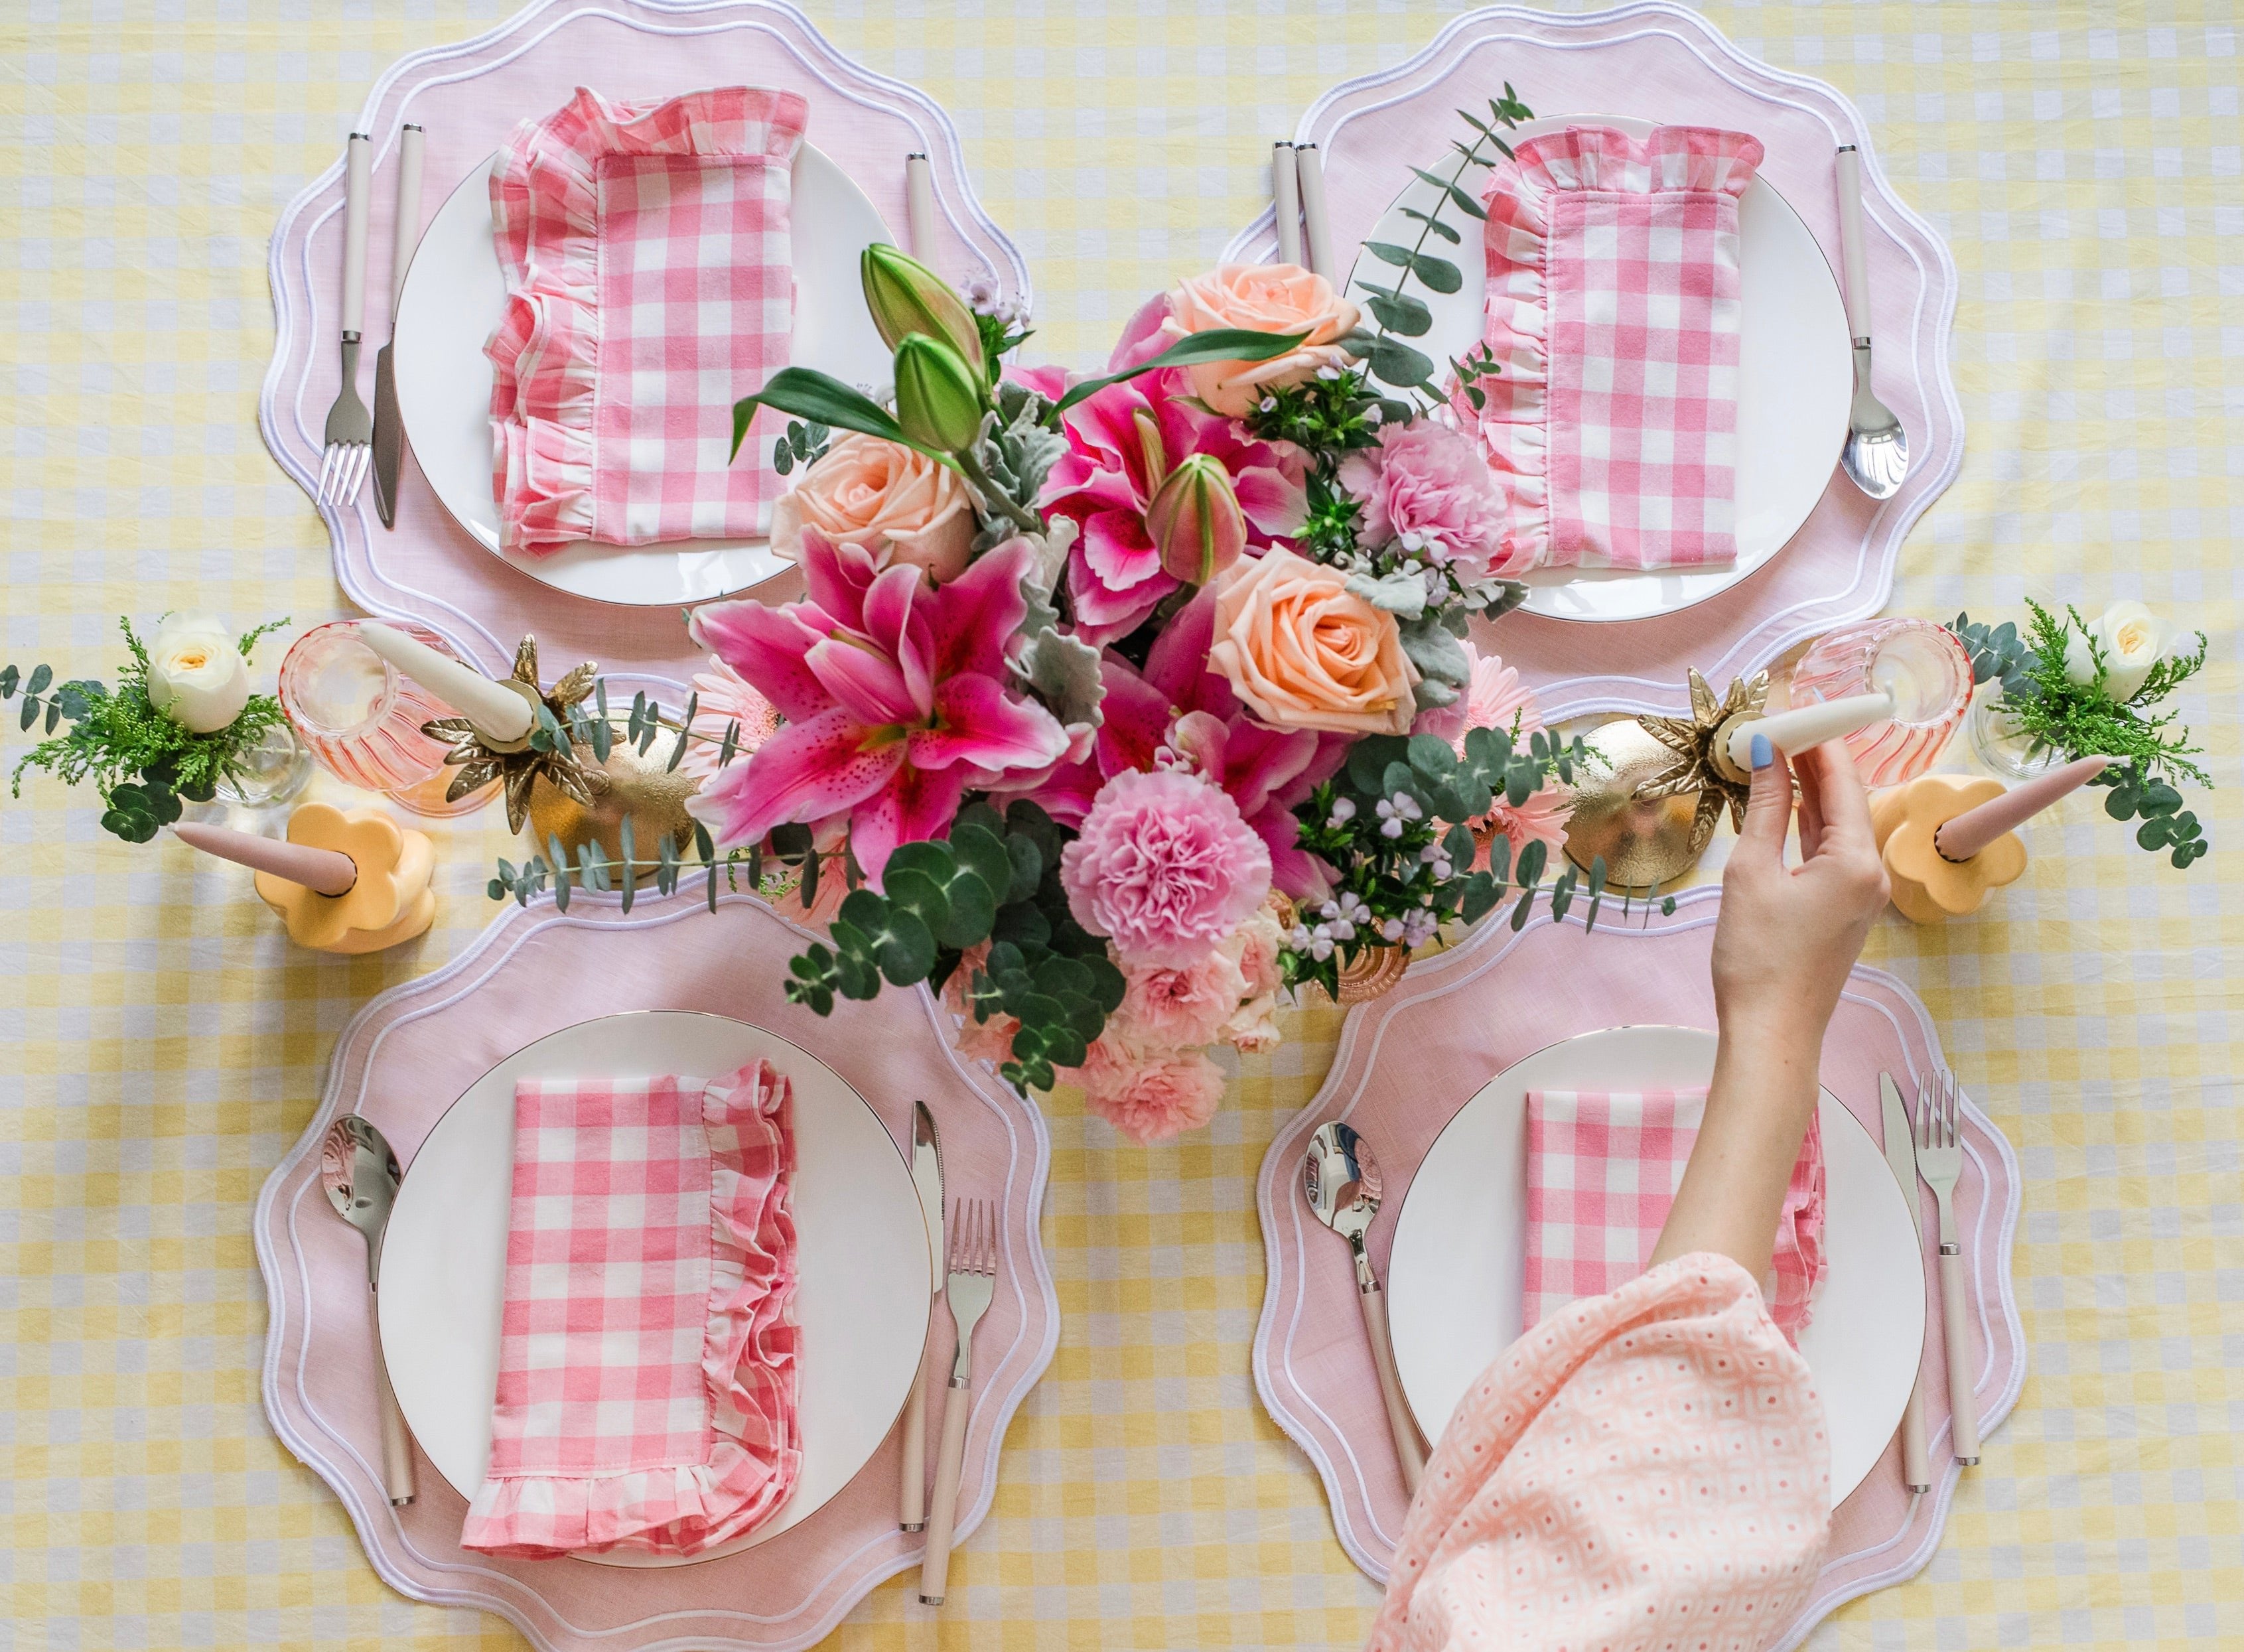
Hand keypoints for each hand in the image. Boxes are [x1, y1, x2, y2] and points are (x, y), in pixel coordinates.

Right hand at [1711, 736, 1888, 1051]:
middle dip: (1813, 759)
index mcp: (1856, 860)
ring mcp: (1862, 893)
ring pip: (1838, 824)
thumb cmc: (1758, 958)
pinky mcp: (1845, 909)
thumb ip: (1763, 810)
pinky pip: (1831, 850)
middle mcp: (1871, 873)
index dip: (1817, 738)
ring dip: (1808, 790)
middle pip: (1846, 798)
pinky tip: (1783, 805)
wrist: (1772, 1031)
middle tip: (1777, 723)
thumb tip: (1764, 755)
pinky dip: (1808, 823)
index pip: (1842, 779)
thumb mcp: (1751, 873)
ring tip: (1773, 754)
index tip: (1793, 705)